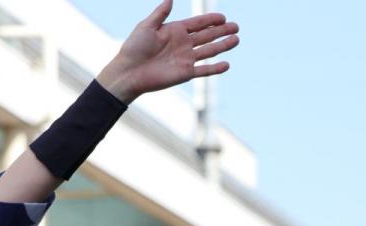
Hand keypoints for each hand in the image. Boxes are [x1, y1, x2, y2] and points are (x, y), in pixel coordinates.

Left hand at [96, 1, 239, 103]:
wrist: (129, 72)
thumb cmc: (134, 48)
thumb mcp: (147, 26)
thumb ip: (160, 13)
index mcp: (175, 31)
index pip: (198, 24)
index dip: (211, 20)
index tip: (224, 17)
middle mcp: (183, 44)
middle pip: (207, 36)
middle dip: (222, 31)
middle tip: (236, 27)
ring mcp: (185, 59)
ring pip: (209, 51)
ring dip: (223, 46)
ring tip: (236, 40)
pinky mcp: (185, 73)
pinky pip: (204, 70)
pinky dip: (215, 68)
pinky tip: (226, 64)